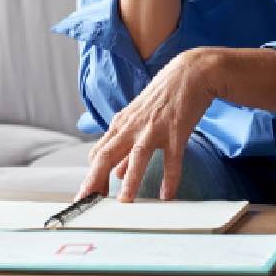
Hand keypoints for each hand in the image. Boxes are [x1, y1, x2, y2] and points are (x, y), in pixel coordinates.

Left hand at [75, 48, 220, 201]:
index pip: (98, 153)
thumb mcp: (138, 120)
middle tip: (87, 201)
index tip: (86, 196)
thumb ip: (126, 147)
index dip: (91, 176)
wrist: (189, 73)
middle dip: (95, 179)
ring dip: (130, 180)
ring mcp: (153, 128)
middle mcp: (132, 127)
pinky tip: (167, 195)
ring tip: (125, 201)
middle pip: (107, 155)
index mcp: (121, 125)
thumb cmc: (162, 97)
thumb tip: (116, 173)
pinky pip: (172, 158)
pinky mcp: (176, 130)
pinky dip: (170, 177)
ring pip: (137, 156)